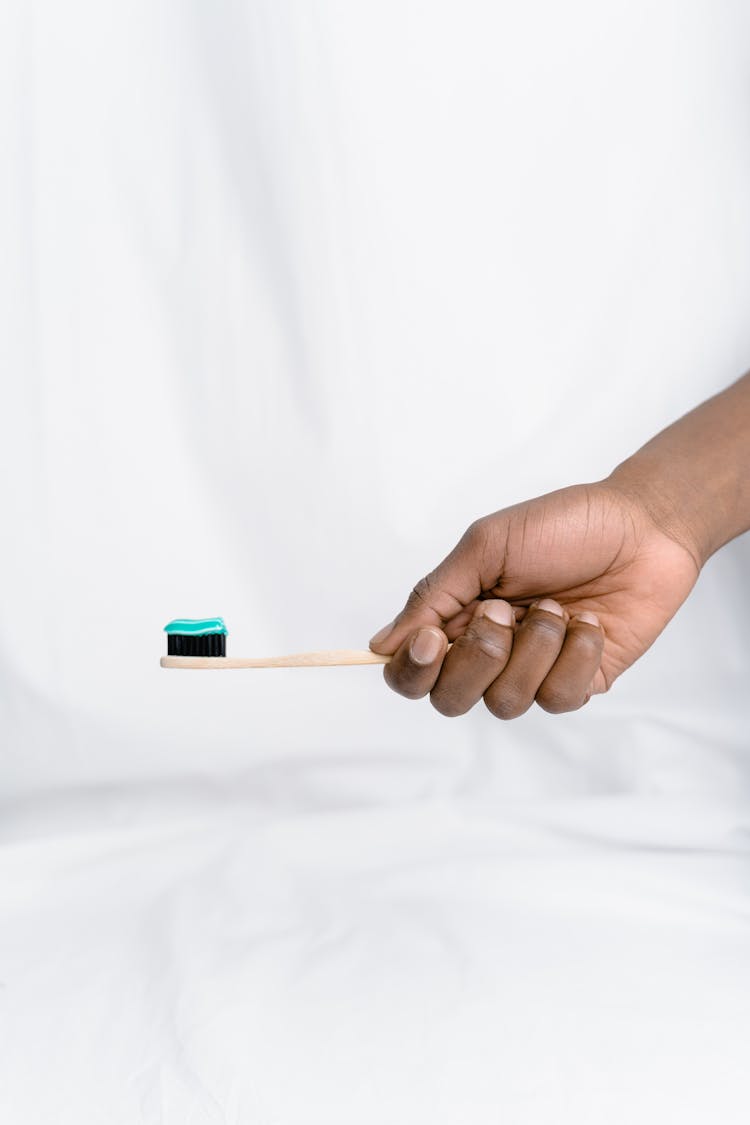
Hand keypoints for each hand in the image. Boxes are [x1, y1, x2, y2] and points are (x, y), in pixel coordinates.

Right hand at [369, 480, 700, 717]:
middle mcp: (490, 653)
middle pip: (450, 699)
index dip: (412, 669)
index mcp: (456, 618)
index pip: (410, 672)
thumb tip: (380, 646)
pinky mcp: (577, 683)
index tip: (434, 639)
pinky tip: (589, 622)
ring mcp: (533, 672)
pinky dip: (575, 655)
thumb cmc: (563, 526)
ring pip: (505, 702)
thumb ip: (433, 596)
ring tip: (557, 606)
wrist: (643, 526)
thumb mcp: (487, 546)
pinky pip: (558, 698)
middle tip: (504, 610)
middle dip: (478, 658)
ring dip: (534, 647)